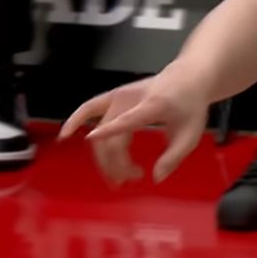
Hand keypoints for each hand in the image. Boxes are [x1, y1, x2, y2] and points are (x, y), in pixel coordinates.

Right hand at [58, 63, 208, 183]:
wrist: (188, 78)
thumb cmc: (190, 106)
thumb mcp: (191, 134)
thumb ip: (174, 157)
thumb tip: (156, 178)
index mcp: (152, 106)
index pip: (128, 118)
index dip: (109, 128)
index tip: (93, 138)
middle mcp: (131, 99)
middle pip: (113, 136)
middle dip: (115, 163)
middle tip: (130, 179)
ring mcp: (120, 96)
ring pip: (100, 129)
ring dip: (103, 156)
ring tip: (116, 175)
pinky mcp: (114, 95)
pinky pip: (90, 108)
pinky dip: (76, 119)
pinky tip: (65, 135)